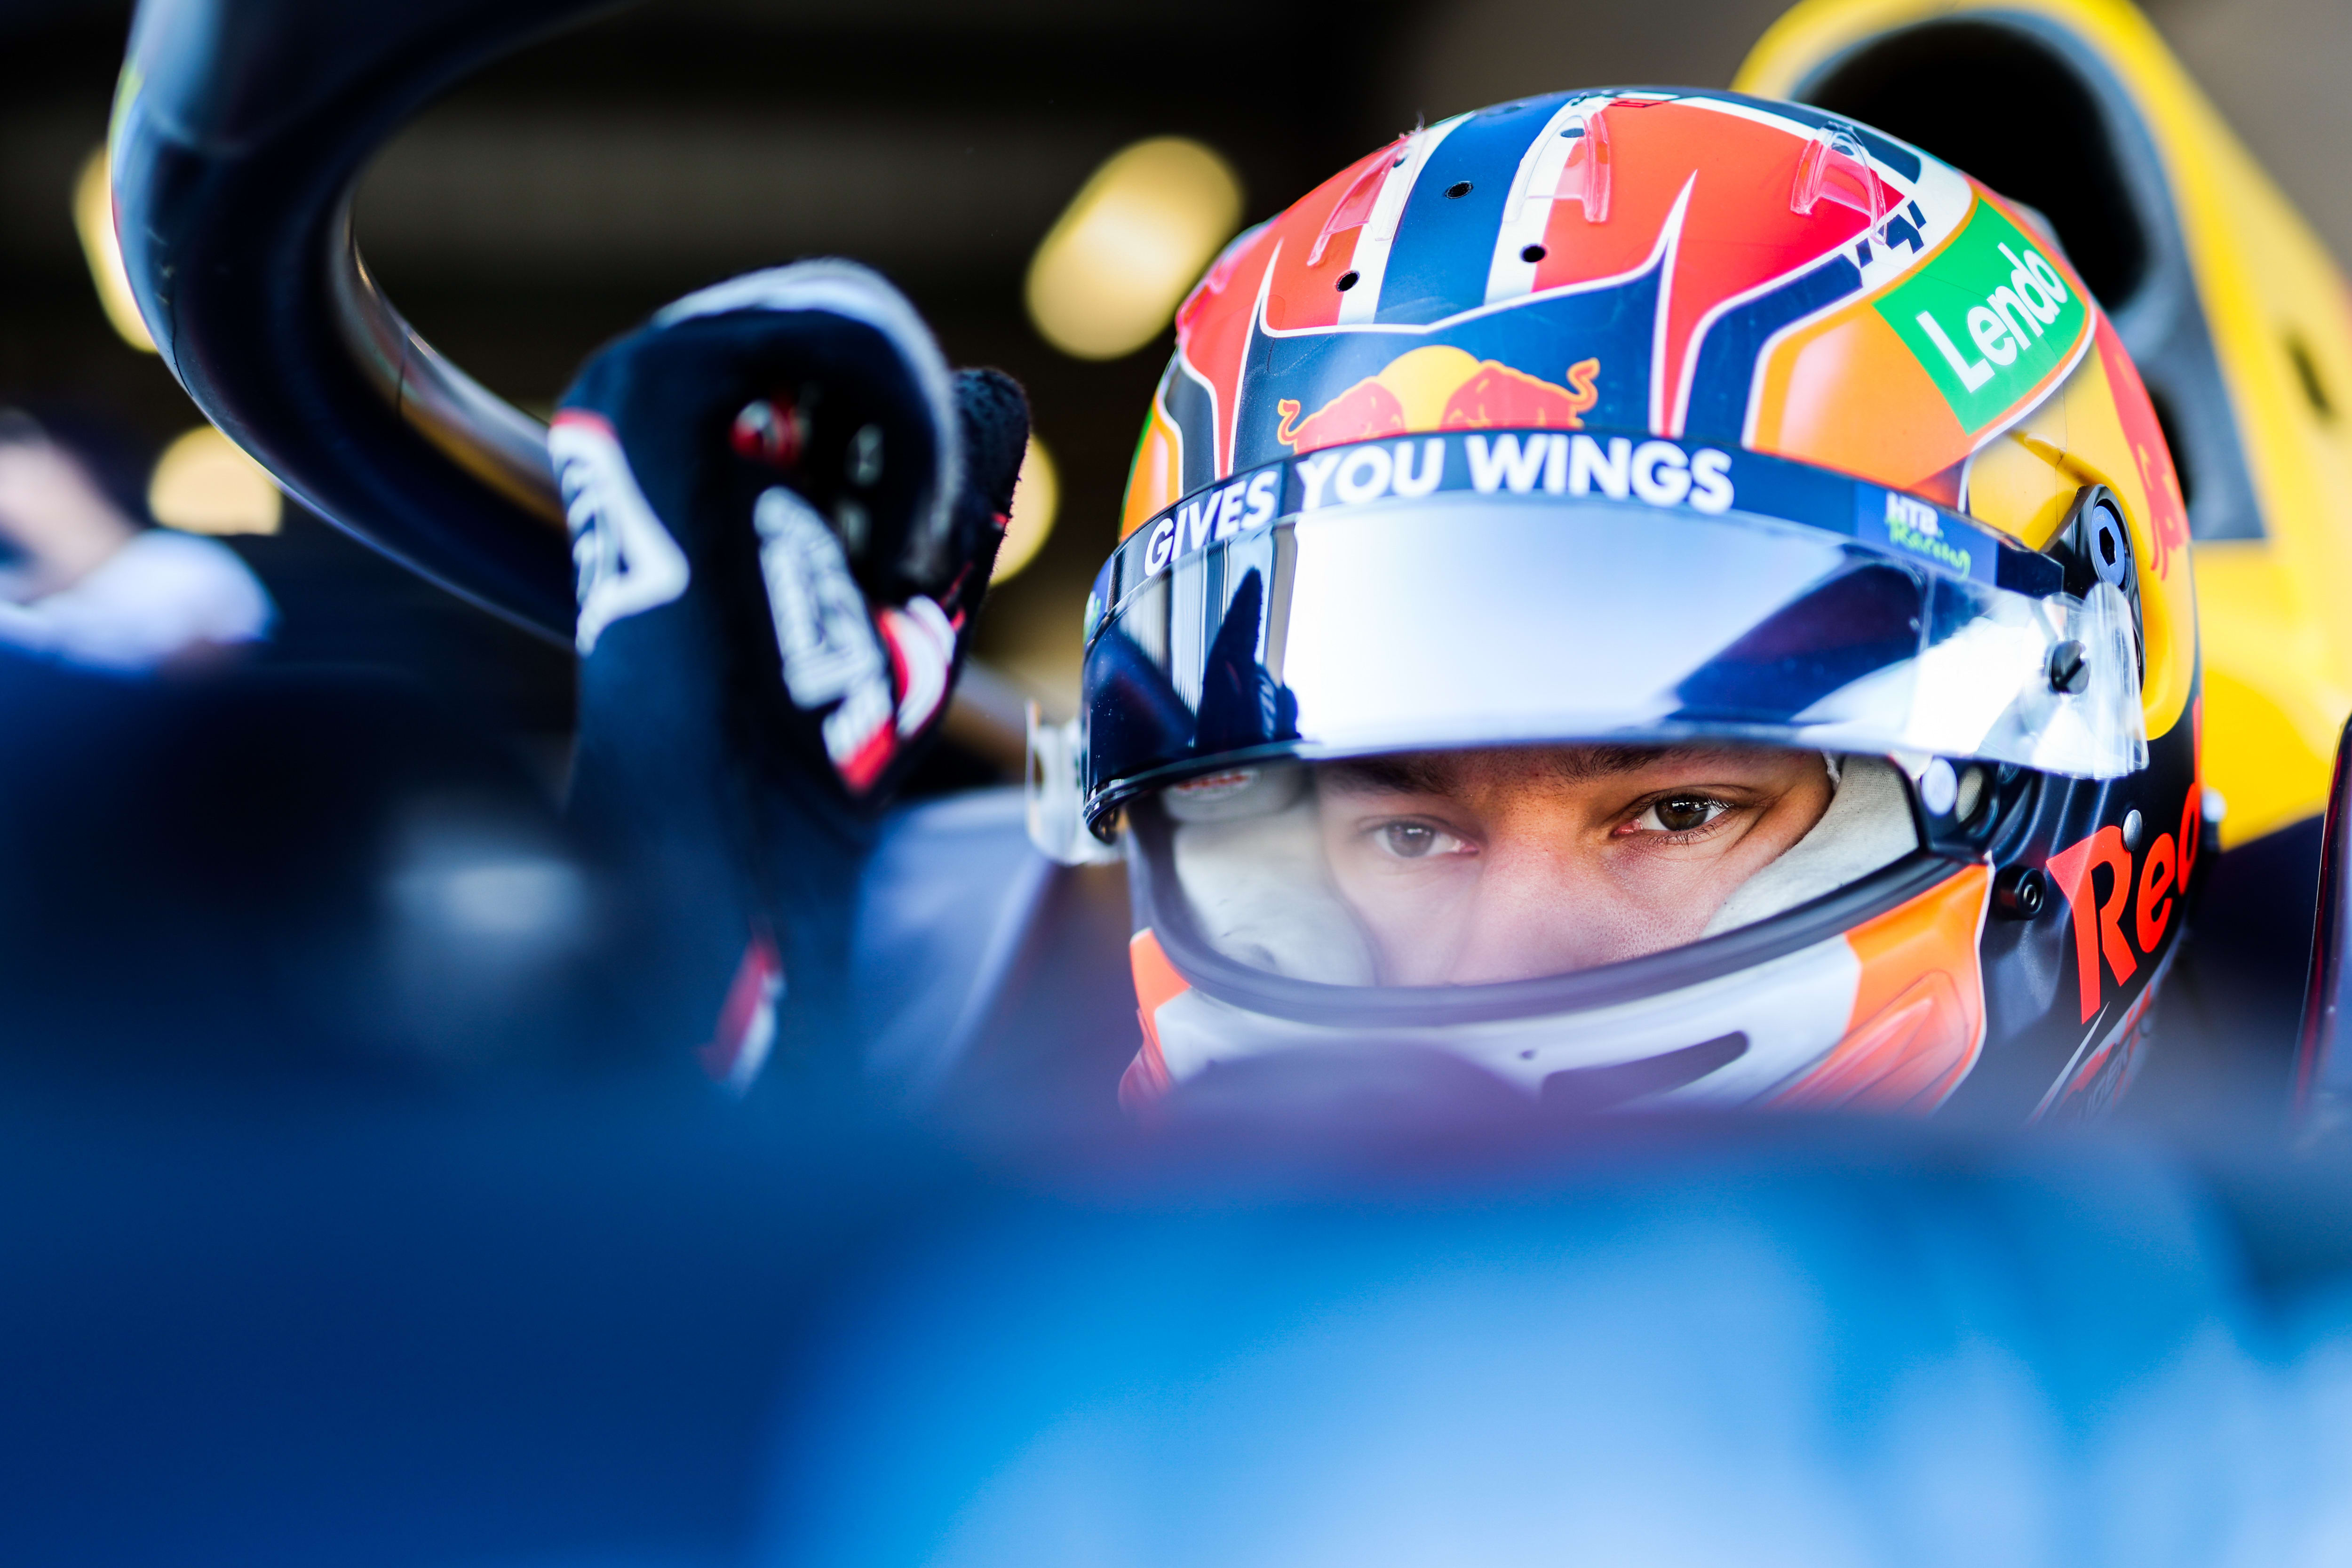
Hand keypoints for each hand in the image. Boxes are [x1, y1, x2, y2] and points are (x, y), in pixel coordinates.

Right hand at [553, 259, 1028, 799]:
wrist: (732, 817)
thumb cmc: (809, 730)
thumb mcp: (897, 575)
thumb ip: (939, 477)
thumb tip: (999, 388)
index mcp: (683, 424)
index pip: (842, 348)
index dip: (916, 441)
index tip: (908, 569)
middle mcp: (650, 381)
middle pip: (855, 319)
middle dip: (923, 443)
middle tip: (913, 570)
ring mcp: (647, 371)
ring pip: (863, 321)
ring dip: (923, 451)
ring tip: (901, 570)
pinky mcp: (665, 382)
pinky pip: (855, 339)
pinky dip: (915, 443)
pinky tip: (892, 556)